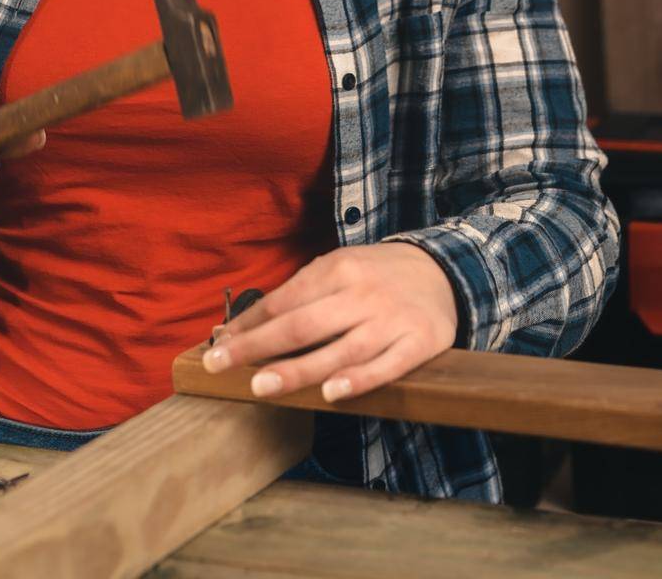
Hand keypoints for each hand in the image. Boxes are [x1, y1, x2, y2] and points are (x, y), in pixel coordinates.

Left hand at [202, 242, 458, 402]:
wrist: (444, 270)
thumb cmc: (375, 277)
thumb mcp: (338, 270)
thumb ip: (296, 297)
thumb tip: (240, 328)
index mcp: (337, 268)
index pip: (284, 300)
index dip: (249, 325)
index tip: (217, 347)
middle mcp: (361, 292)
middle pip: (304, 323)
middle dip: (259, 346)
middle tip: (221, 366)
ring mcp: (391, 319)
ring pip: (340, 349)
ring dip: (299, 369)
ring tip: (262, 386)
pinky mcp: (420, 343)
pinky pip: (386, 366)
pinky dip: (358, 380)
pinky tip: (331, 393)